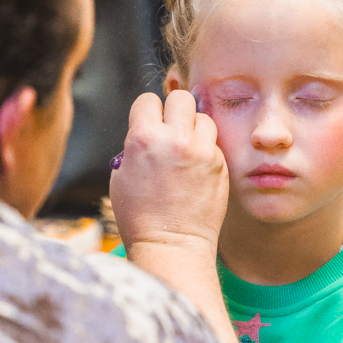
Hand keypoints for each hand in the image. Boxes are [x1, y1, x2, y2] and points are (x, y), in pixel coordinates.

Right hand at [110, 90, 228, 254]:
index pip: (148, 100)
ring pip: (202, 116)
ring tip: (185, 149)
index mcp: (144, 138)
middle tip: (170, 128)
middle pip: (180, 98)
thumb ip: (136, 146)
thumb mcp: (122, 176)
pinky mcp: (220, 163)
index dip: (146, 112)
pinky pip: (213, 143)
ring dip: (193, 127)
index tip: (148, 124)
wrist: (172, 244)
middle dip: (173, 110)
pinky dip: (204, 150)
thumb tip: (149, 130)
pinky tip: (195, 170)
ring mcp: (202, 151)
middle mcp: (176, 139)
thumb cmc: (140, 216)